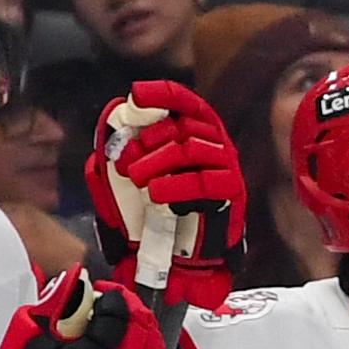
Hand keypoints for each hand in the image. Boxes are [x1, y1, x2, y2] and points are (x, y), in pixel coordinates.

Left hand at [86, 82, 247, 313]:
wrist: (175, 255)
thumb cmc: (152, 209)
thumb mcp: (128, 174)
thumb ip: (122, 146)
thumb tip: (117, 116)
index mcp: (191, 130)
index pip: (183, 101)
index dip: (161, 94)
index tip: (136, 95)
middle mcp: (213, 142)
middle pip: (182, 125)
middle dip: (148, 139)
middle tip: (125, 162)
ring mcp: (225, 166)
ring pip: (191, 148)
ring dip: (157, 162)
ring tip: (136, 180)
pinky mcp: (231, 191)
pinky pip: (204, 180)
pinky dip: (176, 185)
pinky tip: (155, 194)